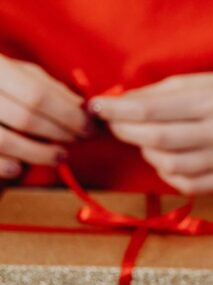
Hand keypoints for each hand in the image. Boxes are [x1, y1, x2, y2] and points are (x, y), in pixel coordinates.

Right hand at [0, 54, 90, 176]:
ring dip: (39, 153)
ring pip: (5, 140)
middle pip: (25, 116)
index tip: (92, 128)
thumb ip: (50, 89)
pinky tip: (21, 168)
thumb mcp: (20, 77)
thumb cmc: (1, 91)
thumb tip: (85, 106)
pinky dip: (7, 167)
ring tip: (59, 156)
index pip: (37, 93)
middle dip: (60, 133)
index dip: (70, 114)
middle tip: (79, 141)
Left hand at [90, 73, 212, 194]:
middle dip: (127, 132)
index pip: (153, 109)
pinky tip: (166, 159)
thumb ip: (161, 92)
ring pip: (170, 165)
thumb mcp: (200, 81)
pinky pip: (188, 184)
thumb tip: (120, 102)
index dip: (119, 110)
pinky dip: (168, 173)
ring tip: (146, 140)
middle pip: (158, 139)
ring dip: (147, 153)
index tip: (98, 108)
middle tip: (114, 125)